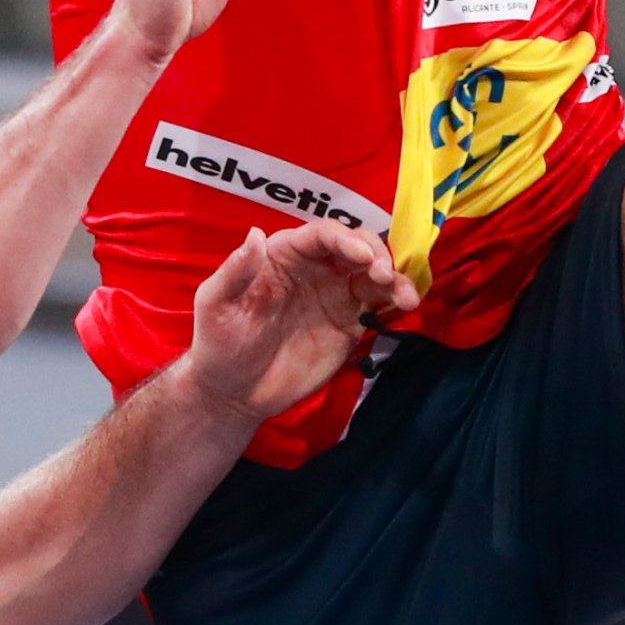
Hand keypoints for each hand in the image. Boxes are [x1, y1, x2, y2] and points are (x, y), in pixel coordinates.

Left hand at [184, 223, 415, 419]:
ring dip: (394, 276)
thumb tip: (256, 233)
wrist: (236, 391)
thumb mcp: (216, 305)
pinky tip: (408, 304)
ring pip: (373, 271)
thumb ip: (235, 271)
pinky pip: (378, 302)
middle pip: (355, 246)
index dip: (344, 239)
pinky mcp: (350, 321)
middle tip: (384, 275)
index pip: (320, 236)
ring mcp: (335, 293)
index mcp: (283, 255)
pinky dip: (397, 298)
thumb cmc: (219, 342)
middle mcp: (314, 267)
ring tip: (405, 295)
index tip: (362, 256)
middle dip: (375, 253)